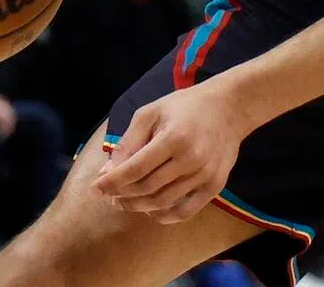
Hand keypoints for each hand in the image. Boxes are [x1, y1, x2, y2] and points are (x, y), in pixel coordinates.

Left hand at [93, 85, 245, 223]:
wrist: (227, 109)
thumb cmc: (183, 107)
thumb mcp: (151, 113)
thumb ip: (129, 142)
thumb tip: (107, 172)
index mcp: (172, 137)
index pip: (136, 168)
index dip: (113, 181)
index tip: (96, 187)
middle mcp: (190, 159)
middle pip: (148, 188)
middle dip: (123, 195)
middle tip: (109, 196)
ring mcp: (204, 175)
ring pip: (164, 202)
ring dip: (139, 206)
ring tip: (124, 202)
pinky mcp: (215, 187)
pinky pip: (186, 211)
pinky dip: (165, 216)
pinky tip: (150, 210)